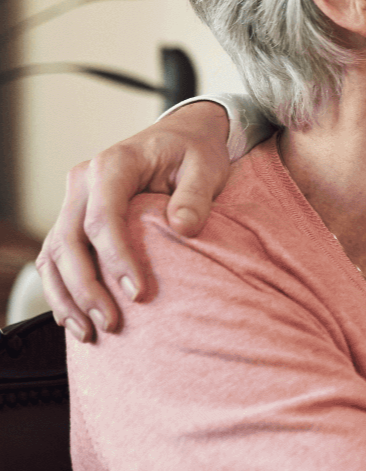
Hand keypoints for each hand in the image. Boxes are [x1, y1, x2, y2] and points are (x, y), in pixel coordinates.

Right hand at [37, 101, 231, 341]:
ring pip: (53, 254)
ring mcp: (74, 201)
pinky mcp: (74, 219)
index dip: (117, 259)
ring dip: (67, 297)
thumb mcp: (206, 165)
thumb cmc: (194, 151)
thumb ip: (195, 195)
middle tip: (111, 323)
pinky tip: (76, 319)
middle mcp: (83, 182)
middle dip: (86, 288)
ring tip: (90, 332)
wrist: (180, 137)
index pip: (103, 217)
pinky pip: (55, 258)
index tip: (138, 293)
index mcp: (114, 165)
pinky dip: (60, 290)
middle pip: (68, 241)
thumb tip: (183, 229)